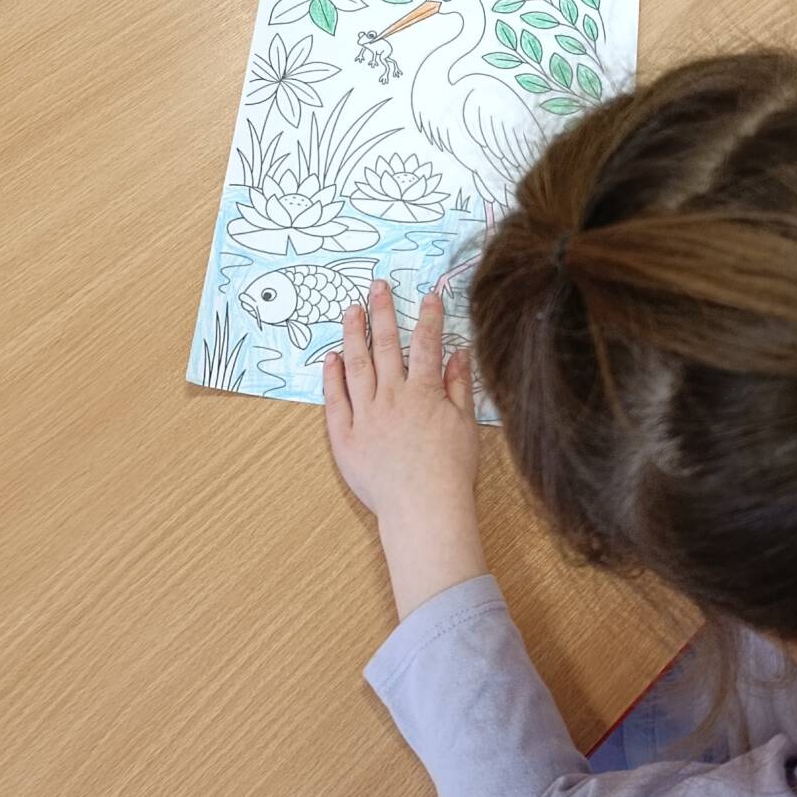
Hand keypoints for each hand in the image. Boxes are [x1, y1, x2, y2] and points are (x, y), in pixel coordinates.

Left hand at [324, 281, 485, 619]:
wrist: (423, 510)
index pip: (427, 345)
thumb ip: (459, 387)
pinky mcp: (345, 437)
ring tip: (349, 310)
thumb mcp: (465, 426)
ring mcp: (366, 415)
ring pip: (357, 365)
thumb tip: (459, 353)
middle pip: (386, 346)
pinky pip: (335, 400)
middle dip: (382, 312)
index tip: (428, 296)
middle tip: (377, 286)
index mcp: (424, 393)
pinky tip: (331, 357)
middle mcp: (392, 397)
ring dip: (353, 334)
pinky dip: (331, 376)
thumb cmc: (450, 473)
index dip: (429, 317)